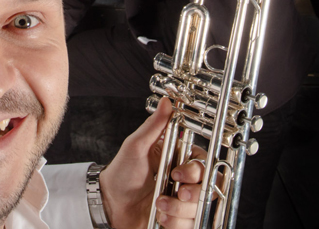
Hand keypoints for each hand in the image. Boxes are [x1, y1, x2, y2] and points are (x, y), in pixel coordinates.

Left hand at [100, 97, 206, 228]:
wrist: (110, 204)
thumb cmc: (122, 173)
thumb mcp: (135, 146)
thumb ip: (153, 126)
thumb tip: (167, 101)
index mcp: (177, 158)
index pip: (202, 162)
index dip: (195, 170)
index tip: (178, 174)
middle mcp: (184, 180)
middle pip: (209, 187)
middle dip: (192, 193)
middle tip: (177, 192)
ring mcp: (182, 201)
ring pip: (199, 208)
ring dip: (178, 209)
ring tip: (158, 204)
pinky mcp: (179, 219)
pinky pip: (190, 225)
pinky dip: (175, 222)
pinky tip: (160, 216)